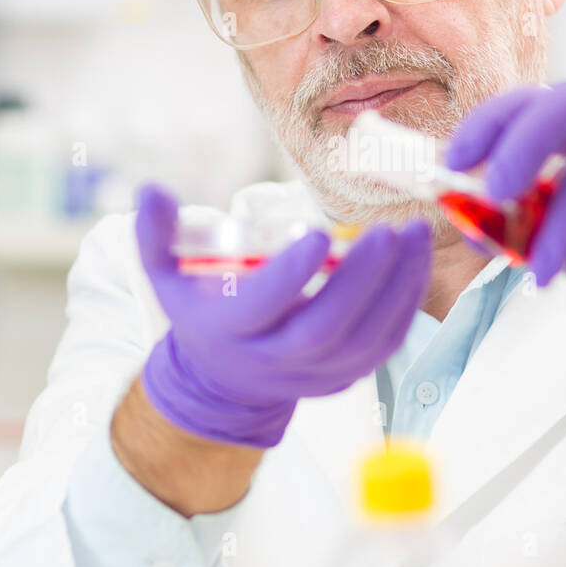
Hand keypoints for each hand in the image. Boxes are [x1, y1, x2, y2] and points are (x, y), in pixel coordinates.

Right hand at [136, 183, 430, 444]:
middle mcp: (273, 359)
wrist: (227, 377)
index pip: (262, 308)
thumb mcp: (166, 273)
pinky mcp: (346, 376)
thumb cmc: (201, 308)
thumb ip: (156, 232)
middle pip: (323, 329)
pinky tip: (414, 261)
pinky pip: (385, 344)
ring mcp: (314, 374)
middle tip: (386, 230)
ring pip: (364, 340)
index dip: (291, 274)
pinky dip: (406, 303)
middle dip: (361, 280)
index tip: (321, 231)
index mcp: (229, 330)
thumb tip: (151, 190)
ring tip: (413, 235)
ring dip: (397, 287)